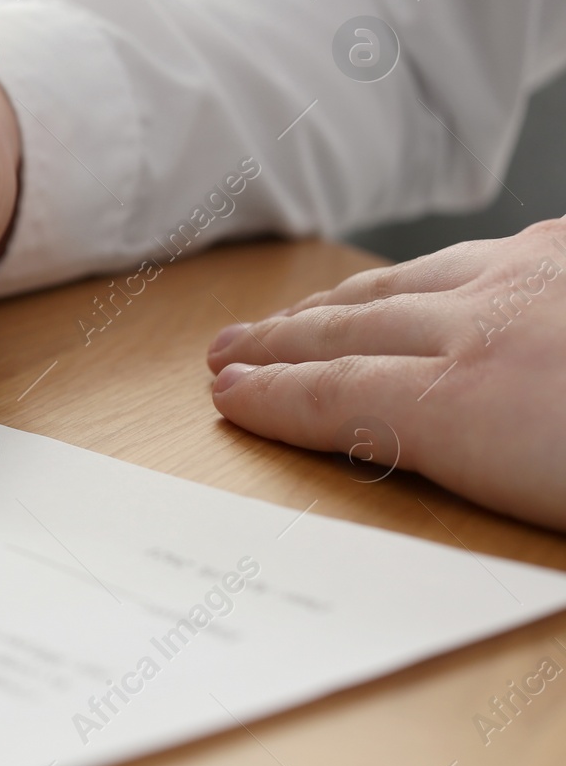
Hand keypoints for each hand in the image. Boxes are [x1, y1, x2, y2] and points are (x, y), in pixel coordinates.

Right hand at [207, 219, 565, 529]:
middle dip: (279, 344)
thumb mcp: (542, 511)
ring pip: (403, 283)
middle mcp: (487, 324)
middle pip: (351, 332)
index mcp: (476, 405)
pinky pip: (475, 254)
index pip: (338, 396)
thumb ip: (462, 473)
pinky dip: (420, 274)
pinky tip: (414, 279)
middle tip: (231, 352)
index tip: (231, 397)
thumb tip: (412, 497)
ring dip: (335, 304)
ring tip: (297, 315)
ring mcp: (532, 274)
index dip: (274, 399)